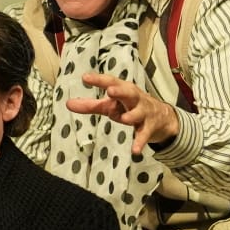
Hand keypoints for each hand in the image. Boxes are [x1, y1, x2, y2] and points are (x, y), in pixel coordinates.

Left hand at [65, 72, 180, 155]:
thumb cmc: (130, 107)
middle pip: (128, 93)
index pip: (110, 83)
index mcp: (123, 91)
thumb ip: (90, 105)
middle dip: (120, 91)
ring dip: (131, 115)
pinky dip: (140, 142)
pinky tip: (134, 151)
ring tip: (124, 119)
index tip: (85, 78)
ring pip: (138, 113)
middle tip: (110, 91)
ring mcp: (143, 113)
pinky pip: (144, 135)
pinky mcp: (149, 127)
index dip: (99, 80)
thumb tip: (68, 104)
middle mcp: (134, 99)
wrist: (162, 118)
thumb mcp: (111, 106)